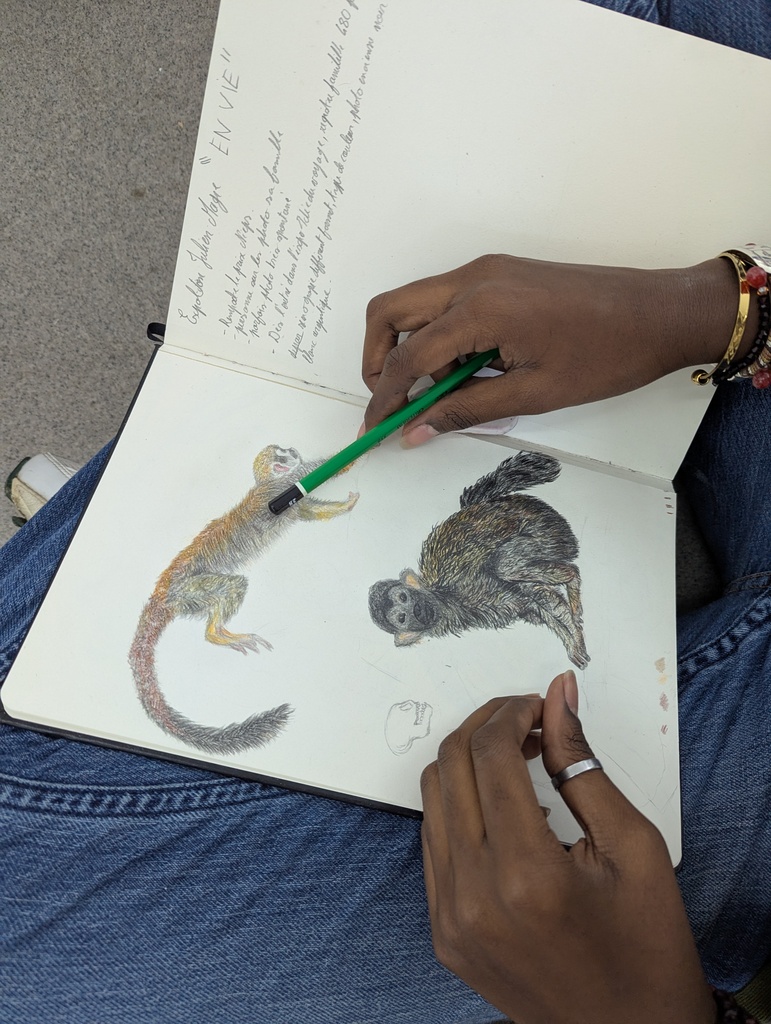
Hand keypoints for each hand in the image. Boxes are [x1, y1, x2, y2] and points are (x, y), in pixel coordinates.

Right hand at [362, 254, 741, 442]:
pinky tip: (467, 367)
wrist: (660, 312)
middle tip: (391, 401)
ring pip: (415, 302)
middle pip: (389, 311)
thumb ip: (466, 410)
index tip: (373, 429)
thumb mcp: (533, 394)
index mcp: (480, 309)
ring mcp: (486, 270)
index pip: (407, 355)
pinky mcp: (499, 272)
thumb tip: (414, 432)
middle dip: (376, 359)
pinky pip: (445, 300)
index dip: (384, 397)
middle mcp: (473, 279)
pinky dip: (437, 333)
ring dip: (409, 346)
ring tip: (441, 390)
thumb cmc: (606, 356)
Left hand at [420, 672, 714, 1023]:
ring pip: (432, 799)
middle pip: (450, 766)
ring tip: (517, 759)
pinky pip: (433, 843)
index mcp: (526, 875)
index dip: (511, 712)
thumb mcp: (633, 846)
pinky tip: (500, 806)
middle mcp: (473, 896)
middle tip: (527, 720)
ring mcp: (449, 919)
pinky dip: (460, 806)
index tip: (538, 705)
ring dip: (468, 762)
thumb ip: (582, 764)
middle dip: (486, 725)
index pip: (489, 755)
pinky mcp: (442, 934)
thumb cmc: (646, 948)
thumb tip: (556, 697)